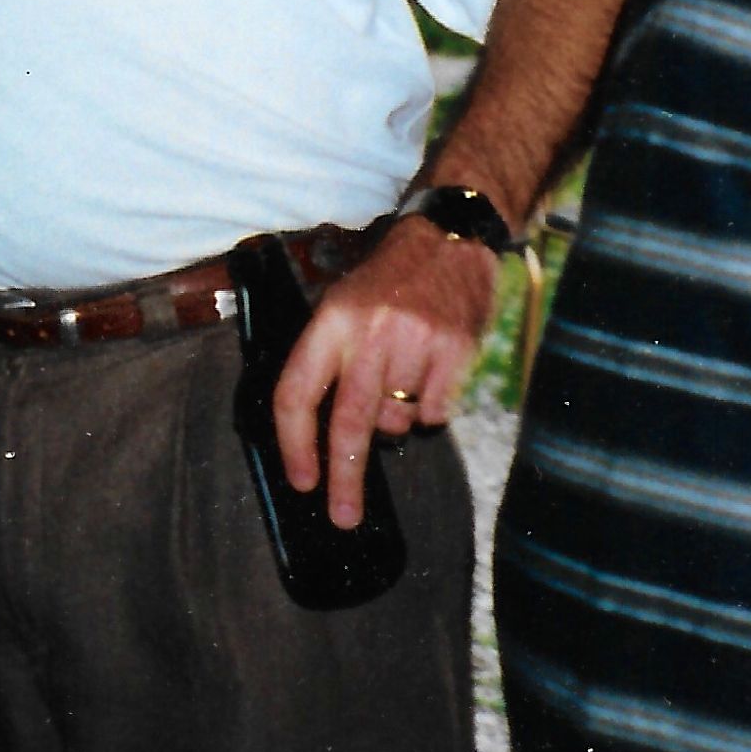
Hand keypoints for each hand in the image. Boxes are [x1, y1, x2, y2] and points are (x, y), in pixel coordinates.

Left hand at [269, 218, 497, 527]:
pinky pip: (435, 413)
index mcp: (330, 321)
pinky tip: (431, 373)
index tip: (302, 480)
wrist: (448, 235)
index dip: (294, 444)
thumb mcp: (341, 304)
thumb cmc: (388, 279)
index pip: (297, 393)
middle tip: (343, 516)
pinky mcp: (456, 350)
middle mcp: (369, 333)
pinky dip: (430, 409)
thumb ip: (330, 362)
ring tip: (402, 378)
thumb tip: (323, 438)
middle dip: (344, 478)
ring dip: (396, 420)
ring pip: (398, 420)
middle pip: (349, 423)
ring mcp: (416, 342)